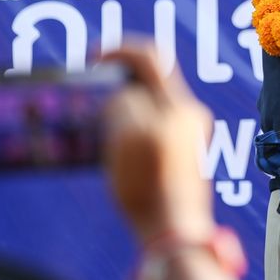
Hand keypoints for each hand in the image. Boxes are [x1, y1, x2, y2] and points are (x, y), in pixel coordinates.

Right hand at [99, 41, 216, 240]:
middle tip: (90, 91)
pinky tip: (111, 144)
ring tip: (96, 120)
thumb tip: (121, 97)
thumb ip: (122, 103)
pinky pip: (151, 127)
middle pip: (149, 80)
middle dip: (116, 80)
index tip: (90, 58)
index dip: (117, 50)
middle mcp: (188, 114)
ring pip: (149, 105)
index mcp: (178, 104)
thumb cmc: (150, 184)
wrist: (173, 229)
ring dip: (121, 105)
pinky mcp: (181, 155)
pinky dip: (129, 127)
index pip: (150, 56)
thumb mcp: (127, 135)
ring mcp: (187, 135)